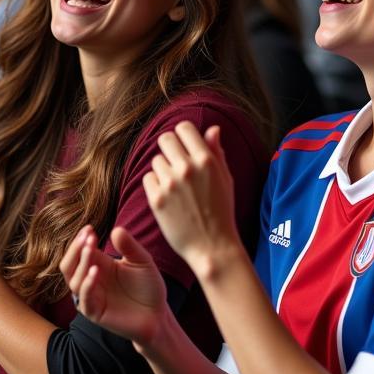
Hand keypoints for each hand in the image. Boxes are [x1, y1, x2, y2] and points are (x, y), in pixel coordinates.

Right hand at [59, 226, 167, 348]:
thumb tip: (116, 229)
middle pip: (68, 265)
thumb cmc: (148, 286)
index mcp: (97, 265)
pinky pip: (84, 299)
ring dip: (81, 264)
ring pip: (73, 280)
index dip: (81, 240)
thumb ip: (129, 247)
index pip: (79, 251)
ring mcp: (91, 297)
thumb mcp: (142, 261)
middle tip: (87, 237)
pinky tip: (95, 271)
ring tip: (90, 250)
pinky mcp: (95, 313)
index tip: (89, 228)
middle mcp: (90, 281)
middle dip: (75, 250)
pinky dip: (87, 285)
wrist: (158, 314)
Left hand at [142, 123, 241, 273]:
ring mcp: (170, 183)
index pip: (184, 128)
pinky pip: (148, 178)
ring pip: (156, 160)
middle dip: (170, 148)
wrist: (212, 246)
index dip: (183, 135)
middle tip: (176, 163)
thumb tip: (212, 129)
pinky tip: (167, 197)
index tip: (185, 145)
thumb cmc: (222, 212)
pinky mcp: (156, 199)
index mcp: (206, 160)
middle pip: (165, 139)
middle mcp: (187, 168)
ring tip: (175, 186)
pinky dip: (155, 185)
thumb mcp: (225, 179)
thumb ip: (216, 152)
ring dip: (163, 169)